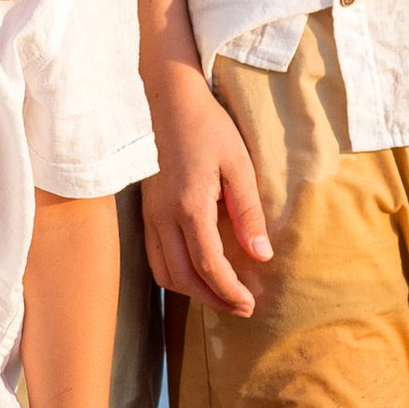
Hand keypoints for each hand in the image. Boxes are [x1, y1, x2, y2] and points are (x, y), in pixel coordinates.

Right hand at [139, 67, 272, 314]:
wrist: (168, 100)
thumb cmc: (208, 127)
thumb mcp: (239, 165)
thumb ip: (249, 213)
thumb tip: (262, 255)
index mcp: (189, 206)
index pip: (208, 265)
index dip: (229, 291)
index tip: (250, 304)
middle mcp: (163, 216)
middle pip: (183, 278)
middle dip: (213, 298)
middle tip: (241, 306)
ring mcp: (150, 215)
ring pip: (164, 272)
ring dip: (192, 290)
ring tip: (222, 293)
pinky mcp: (146, 211)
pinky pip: (156, 257)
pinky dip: (176, 274)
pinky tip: (198, 271)